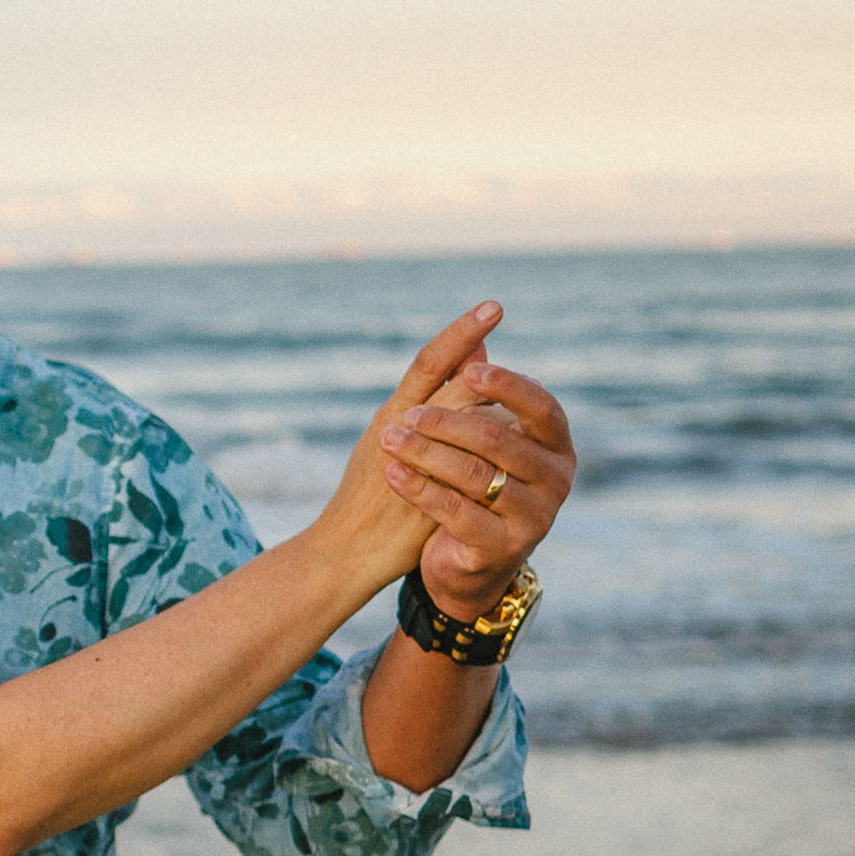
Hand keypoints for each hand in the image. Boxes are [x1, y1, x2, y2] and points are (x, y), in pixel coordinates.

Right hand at [315, 301, 502, 587]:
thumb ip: (432, 408)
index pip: (427, 364)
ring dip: (481, 384)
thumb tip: (469, 364)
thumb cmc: (375, 498)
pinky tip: (508, 422)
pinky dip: (480, 435)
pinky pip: (458, 455)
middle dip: (467, 340)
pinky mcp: (419, 487)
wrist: (346, 549)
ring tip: (503, 353)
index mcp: (392, 416)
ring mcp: (407, 455)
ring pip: (451, 411)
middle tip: (496, 306)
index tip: (489, 308)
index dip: (457, 335)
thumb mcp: (399, 444)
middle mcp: (396, 426)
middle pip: (441, 376)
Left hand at [379, 358, 575, 616]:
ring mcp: (535, 518)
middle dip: (446, 423)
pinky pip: (457, 512)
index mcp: (557, 448)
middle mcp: (556, 482)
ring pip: (474, 475)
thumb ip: (478, 398)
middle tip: (405, 414)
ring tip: (387, 439)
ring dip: (425, 453)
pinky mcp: (503, 548)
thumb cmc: (476, 490)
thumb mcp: (480, 443)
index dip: (508, 387)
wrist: (468, 565)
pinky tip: (393, 473)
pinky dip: (420, 489)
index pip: (542, 408)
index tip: (470, 371)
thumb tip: (473, 344)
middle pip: (498, 439)